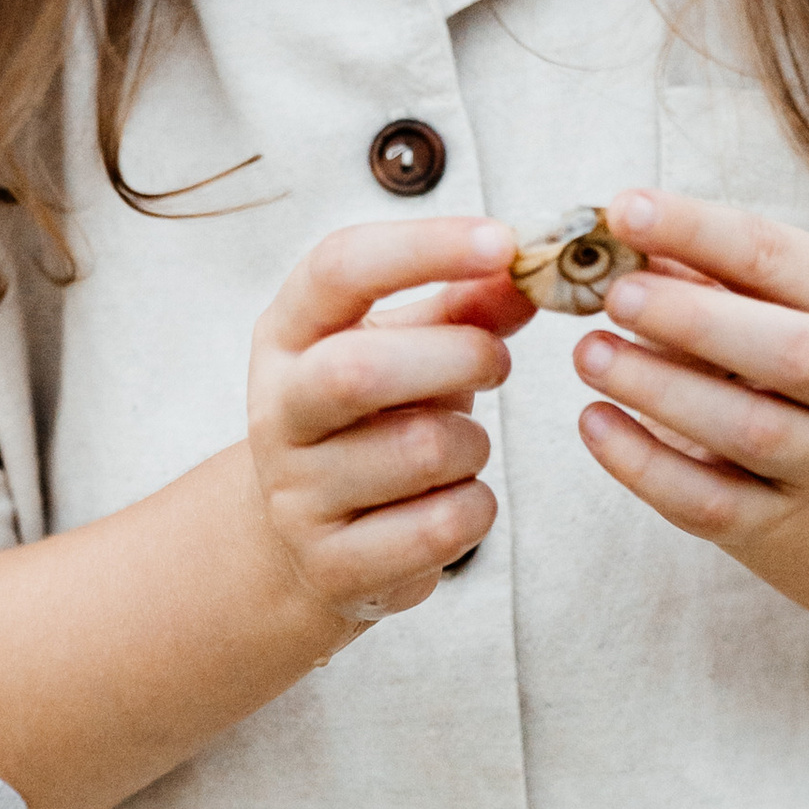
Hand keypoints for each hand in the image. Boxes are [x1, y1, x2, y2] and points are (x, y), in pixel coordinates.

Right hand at [246, 217, 532, 630]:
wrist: (307, 540)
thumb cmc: (370, 420)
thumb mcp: (407, 347)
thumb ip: (467, 306)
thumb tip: (531, 268)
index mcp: (288, 333)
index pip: (339, 269)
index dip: (425, 247)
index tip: (503, 241)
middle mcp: (277, 410)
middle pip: (360, 369)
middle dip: (458, 357)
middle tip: (497, 362)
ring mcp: (296, 495)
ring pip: (418, 451)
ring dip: (473, 443)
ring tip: (463, 448)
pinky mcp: (331, 566)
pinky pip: (440, 527)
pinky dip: (474, 508)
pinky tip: (453, 500)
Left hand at [572, 188, 808, 552]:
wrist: (795, 444)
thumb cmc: (744, 339)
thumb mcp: (733, 290)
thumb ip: (678, 261)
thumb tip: (602, 234)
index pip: (777, 256)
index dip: (698, 230)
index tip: (622, 211)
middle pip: (794, 354)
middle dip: (697, 320)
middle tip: (614, 296)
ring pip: (751, 432)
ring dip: (660, 390)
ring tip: (588, 354)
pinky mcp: (771, 518)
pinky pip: (709, 502)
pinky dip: (643, 465)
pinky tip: (593, 422)